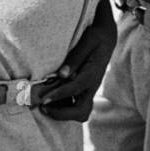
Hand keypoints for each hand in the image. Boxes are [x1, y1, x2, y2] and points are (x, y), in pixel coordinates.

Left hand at [40, 0, 116, 123]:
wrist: (107, 38)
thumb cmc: (96, 36)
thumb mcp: (87, 40)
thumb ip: (75, 57)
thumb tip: (61, 74)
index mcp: (93, 73)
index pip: (76, 88)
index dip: (59, 95)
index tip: (43, 99)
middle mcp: (93, 86)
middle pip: (82, 111)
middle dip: (62, 114)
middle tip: (43, 107)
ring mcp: (90, 90)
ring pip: (80, 112)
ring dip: (62, 113)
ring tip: (43, 105)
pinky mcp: (85, 90)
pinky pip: (76, 106)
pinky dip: (63, 107)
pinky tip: (49, 99)